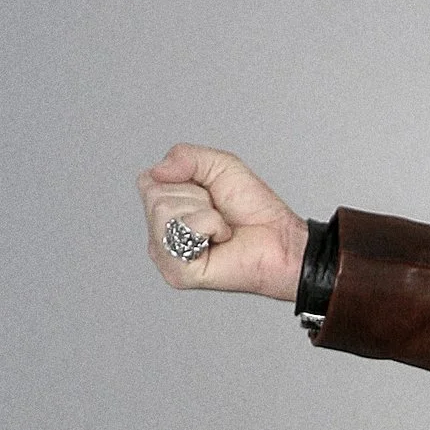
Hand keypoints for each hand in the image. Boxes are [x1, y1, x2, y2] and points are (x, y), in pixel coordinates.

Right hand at [137, 145, 306, 299]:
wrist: (281, 239)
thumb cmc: (254, 210)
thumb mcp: (218, 165)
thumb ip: (184, 156)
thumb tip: (157, 170)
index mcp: (164, 211)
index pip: (147, 181)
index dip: (182, 179)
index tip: (207, 195)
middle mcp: (160, 235)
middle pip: (154, 195)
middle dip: (195, 197)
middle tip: (218, 215)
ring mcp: (166, 256)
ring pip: (163, 211)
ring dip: (204, 212)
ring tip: (220, 228)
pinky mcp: (178, 273)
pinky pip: (181, 230)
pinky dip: (208, 226)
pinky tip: (220, 241)